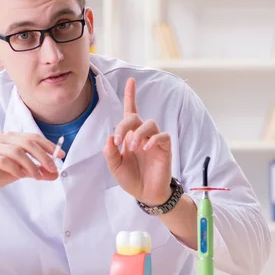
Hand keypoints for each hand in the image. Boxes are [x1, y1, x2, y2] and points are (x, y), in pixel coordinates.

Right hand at [0, 132, 64, 196]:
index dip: (49, 145)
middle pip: (27, 142)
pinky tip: (21, 176)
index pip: (33, 137)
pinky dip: (16, 169)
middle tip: (53, 168)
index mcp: (10, 137)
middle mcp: (1, 138)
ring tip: (37, 176)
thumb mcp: (21, 172)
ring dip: (30, 165)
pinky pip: (4, 161)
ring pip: (17, 151)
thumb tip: (55, 174)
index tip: (62, 155)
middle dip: (43, 156)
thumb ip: (37, 171)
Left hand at [103, 78, 172, 206]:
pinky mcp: (164, 148)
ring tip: (133, 149)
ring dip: (138, 134)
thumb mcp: (115, 167)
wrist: (146, 194)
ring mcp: (154, 140)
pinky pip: (162, 136)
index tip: (130, 81)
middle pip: (135, 117)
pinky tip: (146, 148)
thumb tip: (110, 137)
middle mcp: (142, 134)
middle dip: (124, 126)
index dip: (130, 96)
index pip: (129, 111)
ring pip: (149, 124)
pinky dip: (153, 140)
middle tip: (120, 141)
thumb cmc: (131, 178)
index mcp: (129, 135)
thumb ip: (110, 152)